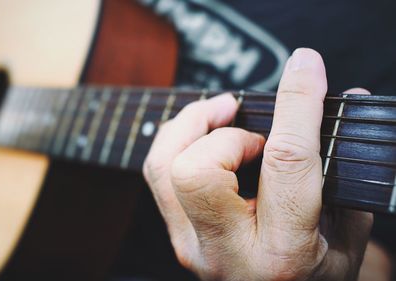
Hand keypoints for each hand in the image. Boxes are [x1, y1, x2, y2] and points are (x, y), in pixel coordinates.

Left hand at [143, 48, 372, 279]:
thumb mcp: (346, 233)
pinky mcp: (176, 233)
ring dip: (191, 125)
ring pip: (164, 165)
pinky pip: (158, 173)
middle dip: (223, 131)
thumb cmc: (317, 274)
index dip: (296, 106)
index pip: (285, 163)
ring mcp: (192, 243)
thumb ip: (342, 168)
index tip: (306, 68)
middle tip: (248, 121)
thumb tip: (341, 96)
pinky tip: (203, 134)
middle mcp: (227, 250)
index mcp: (284, 251)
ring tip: (222, 112)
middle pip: (196, 170)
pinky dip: (177, 140)